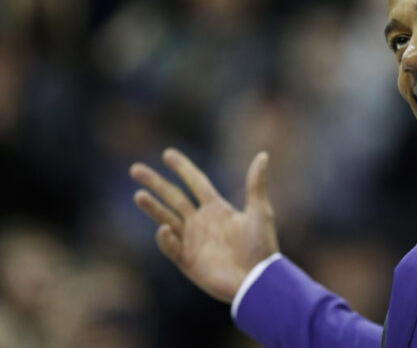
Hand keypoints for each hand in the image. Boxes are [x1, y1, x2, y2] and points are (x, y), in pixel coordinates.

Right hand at [130, 148, 278, 302]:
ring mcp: (193, 241)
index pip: (195, 182)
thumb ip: (256, 184)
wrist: (258, 280)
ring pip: (166, 219)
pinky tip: (164, 228)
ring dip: (152, 207)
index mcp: (217, 208)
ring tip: (138, 194)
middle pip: (173, 197)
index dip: (182, 168)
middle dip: (155, 183)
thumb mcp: (260, 211)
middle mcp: (201, 222)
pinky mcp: (188, 261)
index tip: (167, 153)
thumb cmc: (262, 247)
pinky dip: (166, 238)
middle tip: (135, 169)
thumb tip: (263, 155)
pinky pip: (171, 247)